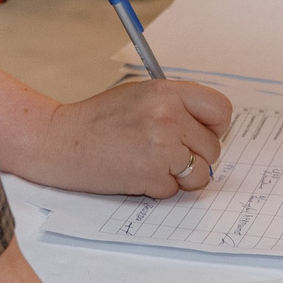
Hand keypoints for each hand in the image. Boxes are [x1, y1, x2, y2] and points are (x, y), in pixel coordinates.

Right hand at [32, 80, 232, 198]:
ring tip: (153, 164)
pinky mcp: (151, 175)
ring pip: (200, 174)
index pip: (220, 110)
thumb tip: (207, 127)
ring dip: (181, 177)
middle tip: (167, 153)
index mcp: (167, 92)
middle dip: (195, 156)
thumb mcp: (139, 95)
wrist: (61, 141)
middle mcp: (168, 116)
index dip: (215, 127)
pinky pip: (174, 190)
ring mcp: (161, 147)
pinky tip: (136, 172)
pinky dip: (158, 188)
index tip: (201, 134)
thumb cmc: (98, 120)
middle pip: (213, 148)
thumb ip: (175, 105)